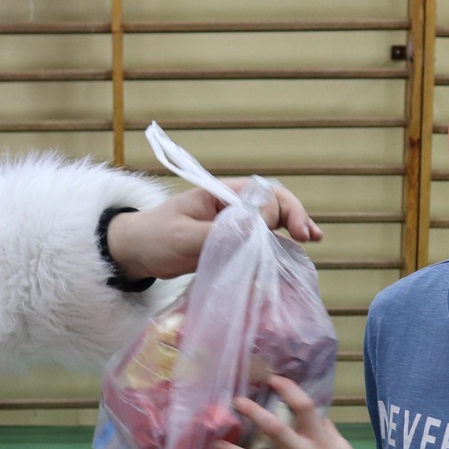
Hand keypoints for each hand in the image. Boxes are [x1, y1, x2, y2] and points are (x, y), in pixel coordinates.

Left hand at [103, 179, 323, 281]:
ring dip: (294, 227)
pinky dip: (280, 245)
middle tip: (308, 236)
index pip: (260, 195)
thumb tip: (257, 233)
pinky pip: (262, 241)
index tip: (271, 232)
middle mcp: (232, 206)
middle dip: (294, 215)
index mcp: (221, 194)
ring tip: (314, 240)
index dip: (272, 212)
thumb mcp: (185, 237)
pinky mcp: (232, 244)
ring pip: (273, 221)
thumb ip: (220, 234)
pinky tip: (295, 254)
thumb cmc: (154, 238)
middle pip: (274, 203)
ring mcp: (234, 225)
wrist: (135, 254)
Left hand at [212, 376, 353, 448]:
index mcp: (319, 438)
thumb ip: (324, 428)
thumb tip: (314, 411)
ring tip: (216, 446)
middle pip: (277, 430)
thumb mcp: (340, 446)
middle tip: (236, 401)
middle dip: (256, 414)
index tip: (273, 379)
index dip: (289, 390)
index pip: (305, 408)